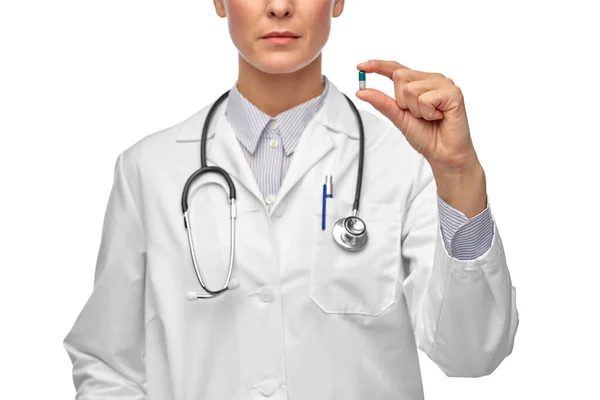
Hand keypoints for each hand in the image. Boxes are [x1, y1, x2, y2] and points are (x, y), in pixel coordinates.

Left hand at [356, 59, 476, 171]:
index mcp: (419, 82)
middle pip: (400, 76)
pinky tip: (439, 117)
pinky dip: (428, 113)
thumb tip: (362, 92)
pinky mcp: (453, 93)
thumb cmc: (426, 136)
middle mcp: (431, 79)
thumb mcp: (398, 117)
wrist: (443, 153)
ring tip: (430, 117)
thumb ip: (382, 102)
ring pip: (411, 88)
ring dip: (416, 110)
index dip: (378, 66)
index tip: (360, 67)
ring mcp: (444, 84)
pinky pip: (426, 98)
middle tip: (418, 114)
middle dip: (402, 101)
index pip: (396, 69)